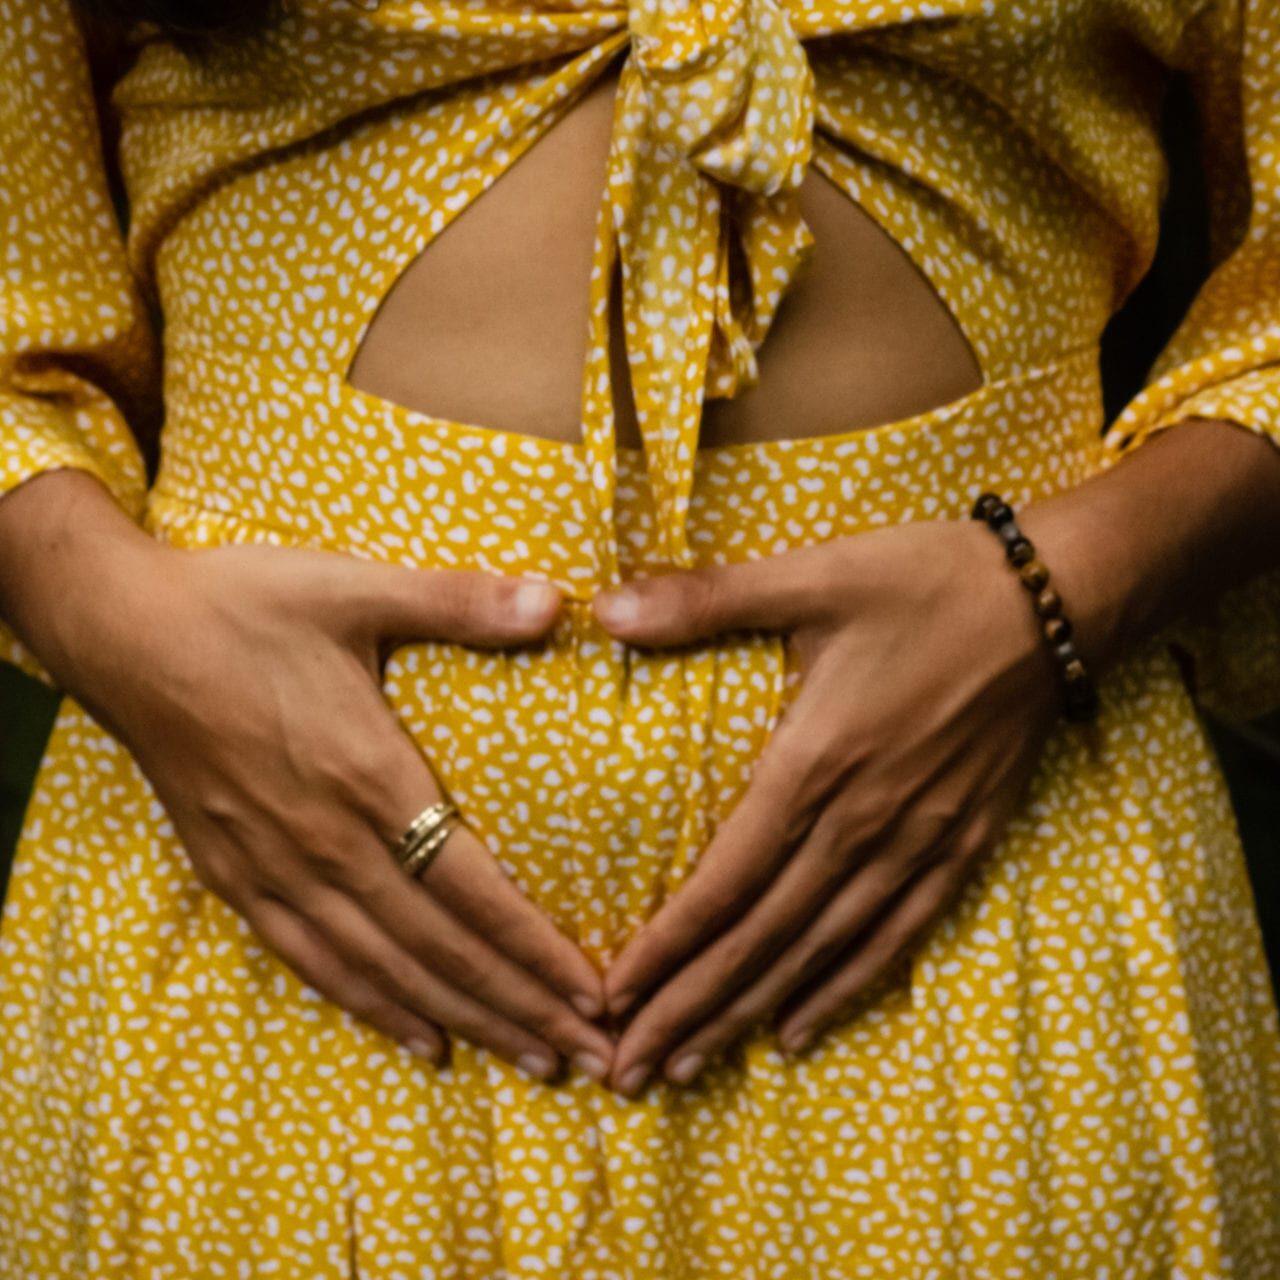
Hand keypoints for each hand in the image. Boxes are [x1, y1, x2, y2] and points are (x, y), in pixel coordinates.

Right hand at [0, 473, 615, 1082]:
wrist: (121, 632)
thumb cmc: (242, 604)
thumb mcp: (355, 585)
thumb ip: (459, 601)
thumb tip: (557, 600)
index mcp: (368, 775)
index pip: (474, 888)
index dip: (537, 949)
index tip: (594, 994)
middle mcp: (328, 841)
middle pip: (442, 948)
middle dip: (522, 1005)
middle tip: (589, 1053)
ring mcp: (277, 867)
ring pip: (386, 969)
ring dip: (464, 1018)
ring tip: (529, 1057)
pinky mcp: (235, 875)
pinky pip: (312, 961)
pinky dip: (372, 1005)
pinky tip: (419, 1038)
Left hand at [590, 517, 1069, 1094]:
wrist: (1054, 600)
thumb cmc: (927, 582)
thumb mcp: (812, 574)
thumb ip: (705, 598)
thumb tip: (605, 609)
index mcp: (814, 762)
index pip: (724, 881)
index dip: (666, 947)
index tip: (612, 999)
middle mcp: (862, 821)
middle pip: (761, 937)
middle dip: (690, 1007)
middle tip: (628, 1070)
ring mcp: (917, 841)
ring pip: (819, 952)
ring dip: (751, 1013)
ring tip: (691, 1068)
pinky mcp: (963, 844)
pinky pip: (896, 936)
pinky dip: (843, 988)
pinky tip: (799, 1027)